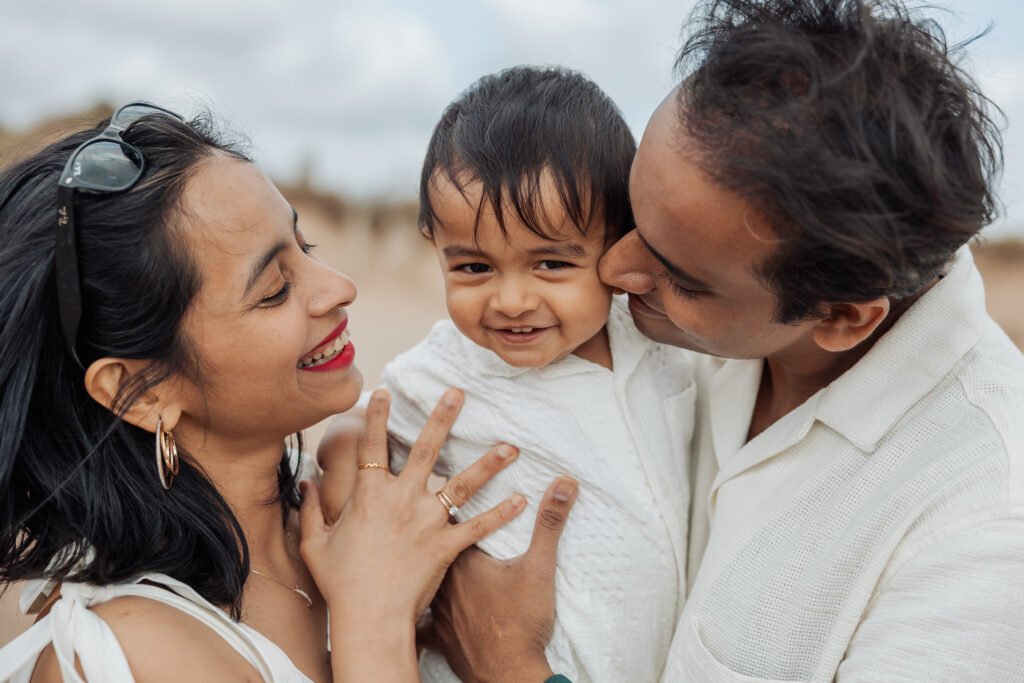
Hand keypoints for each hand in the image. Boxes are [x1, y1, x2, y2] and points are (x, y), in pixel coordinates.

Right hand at [298, 388, 525, 678]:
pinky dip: (501, 513)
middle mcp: (401, 500)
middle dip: (442, 418)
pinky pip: (478, 525)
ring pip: (463, 483)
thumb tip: (305, 485)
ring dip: (488, 463)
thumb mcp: (315, 545)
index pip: (373, 446)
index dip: (378, 417)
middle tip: (457, 393)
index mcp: (369, 496)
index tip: (384, 390)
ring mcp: (427, 521)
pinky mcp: (446, 545)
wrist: (368, 617)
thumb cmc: (340, 584)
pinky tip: (522, 500)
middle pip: (426, 450)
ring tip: (511, 446)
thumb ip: (312, 511)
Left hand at [424, 476, 578, 682]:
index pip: (447, 522)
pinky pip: (416, 623)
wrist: (508, 674)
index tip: (442, 488)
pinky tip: (406, 613)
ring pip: (419, 582)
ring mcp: (437, 611)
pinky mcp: (437, 638)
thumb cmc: (522, 621)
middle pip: (428, 549)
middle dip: (428, 534)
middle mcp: (443, 582)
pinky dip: (413, 616)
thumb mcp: (540, 566)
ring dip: (419, 570)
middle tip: (426, 517)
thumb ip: (549, 522)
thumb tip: (563, 485)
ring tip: (417, 558)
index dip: (445, 505)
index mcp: (464, 560)